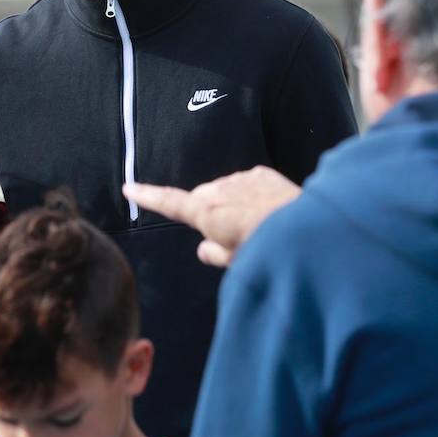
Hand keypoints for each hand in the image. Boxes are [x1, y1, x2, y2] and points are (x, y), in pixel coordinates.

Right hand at [124, 166, 299, 266]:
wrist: (308, 229)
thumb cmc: (266, 251)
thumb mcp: (236, 263)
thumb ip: (215, 254)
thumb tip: (205, 248)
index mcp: (206, 213)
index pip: (169, 202)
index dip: (148, 197)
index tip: (129, 188)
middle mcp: (219, 190)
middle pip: (202, 201)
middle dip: (210, 215)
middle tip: (233, 239)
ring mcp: (241, 178)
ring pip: (226, 192)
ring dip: (232, 206)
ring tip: (257, 227)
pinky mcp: (261, 173)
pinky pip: (247, 185)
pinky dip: (251, 198)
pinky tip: (270, 212)